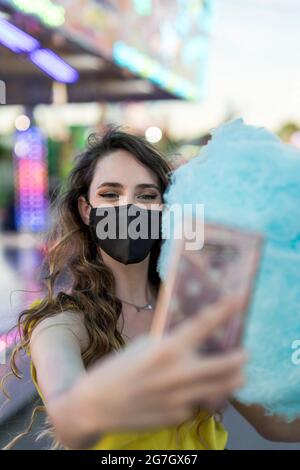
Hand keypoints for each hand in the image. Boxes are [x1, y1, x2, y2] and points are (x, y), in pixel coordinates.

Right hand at [78, 297, 246, 432]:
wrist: (97, 405)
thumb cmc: (117, 369)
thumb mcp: (143, 347)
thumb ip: (169, 342)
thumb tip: (190, 336)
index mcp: (167, 350)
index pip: (203, 325)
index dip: (224, 310)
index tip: (239, 300)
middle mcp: (179, 374)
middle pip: (228, 366)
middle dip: (241, 358)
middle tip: (243, 353)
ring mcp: (181, 399)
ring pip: (223, 389)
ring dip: (232, 379)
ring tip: (233, 373)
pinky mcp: (178, 416)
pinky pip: (200, 404)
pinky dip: (202, 396)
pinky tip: (191, 391)